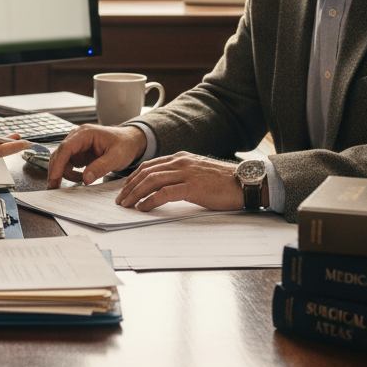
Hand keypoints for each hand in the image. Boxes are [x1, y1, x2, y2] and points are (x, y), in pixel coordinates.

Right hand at [46, 124, 146, 188]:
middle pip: (59, 154)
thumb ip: (101, 167)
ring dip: (65, 173)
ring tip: (80, 181)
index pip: (65, 148)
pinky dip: (70, 172)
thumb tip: (85, 180)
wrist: (130, 141)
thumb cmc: (124, 145)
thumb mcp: (116, 157)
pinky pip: (68, 163)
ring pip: (61, 160)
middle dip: (56, 171)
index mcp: (85, 134)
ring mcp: (77, 144)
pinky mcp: (78, 152)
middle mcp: (77, 137)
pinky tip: (80, 178)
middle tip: (54, 188)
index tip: (54, 179)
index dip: (58, 164)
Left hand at [113, 152, 242, 210]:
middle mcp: (181, 162)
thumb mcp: (198, 173)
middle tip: (120, 199)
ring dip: (135, 194)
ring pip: (151, 181)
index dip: (133, 177)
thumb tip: (165, 188)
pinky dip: (150, 201)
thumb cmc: (224, 182)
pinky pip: (164, 193)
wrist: (245, 182)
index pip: (149, 165)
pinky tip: (143, 208)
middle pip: (146, 172)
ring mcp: (186, 173)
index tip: (125, 188)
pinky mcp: (192, 186)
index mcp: (181, 158)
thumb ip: (182, 176)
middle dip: (129, 186)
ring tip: (126, 205)